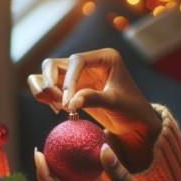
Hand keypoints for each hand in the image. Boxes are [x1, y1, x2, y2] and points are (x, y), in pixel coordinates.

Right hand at [27, 48, 160, 170]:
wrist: (134, 123)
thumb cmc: (132, 109)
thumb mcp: (116, 103)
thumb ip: (94, 99)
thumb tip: (71, 102)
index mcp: (104, 58)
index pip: (76, 60)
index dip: (68, 80)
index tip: (68, 102)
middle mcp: (88, 62)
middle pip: (54, 64)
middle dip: (51, 83)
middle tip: (60, 104)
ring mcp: (77, 74)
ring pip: (47, 74)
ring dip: (45, 89)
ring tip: (58, 108)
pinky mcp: (71, 88)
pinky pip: (49, 87)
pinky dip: (46, 97)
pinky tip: (59, 110)